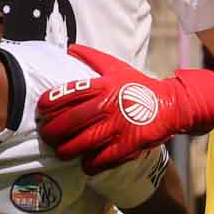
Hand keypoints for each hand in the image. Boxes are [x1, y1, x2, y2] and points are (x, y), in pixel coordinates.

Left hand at [35, 41, 213, 171]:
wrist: (172, 104)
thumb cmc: (139, 86)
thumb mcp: (117, 67)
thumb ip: (93, 58)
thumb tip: (69, 48)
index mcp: (104, 85)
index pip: (69, 93)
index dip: (49, 103)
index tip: (40, 110)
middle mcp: (109, 105)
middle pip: (72, 120)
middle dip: (53, 131)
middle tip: (45, 136)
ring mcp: (119, 126)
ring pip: (85, 142)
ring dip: (68, 150)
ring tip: (61, 153)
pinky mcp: (130, 144)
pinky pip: (105, 158)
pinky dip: (92, 164)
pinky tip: (85, 165)